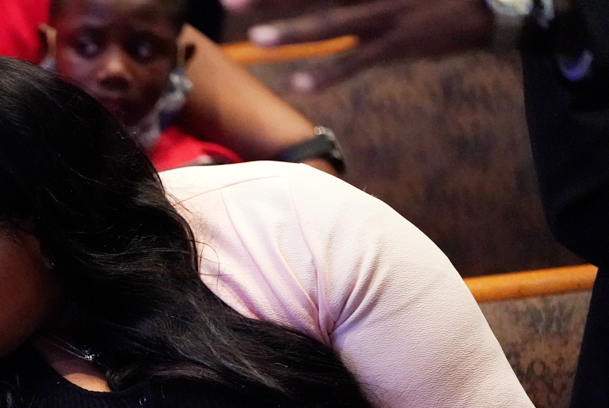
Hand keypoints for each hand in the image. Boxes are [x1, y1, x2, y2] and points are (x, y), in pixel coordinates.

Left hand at [223, 0, 493, 91]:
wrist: (494, 4)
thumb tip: (320, 3)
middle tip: (228, 3)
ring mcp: (385, 14)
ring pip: (330, 23)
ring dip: (292, 31)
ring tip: (257, 39)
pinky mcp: (399, 43)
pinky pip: (357, 60)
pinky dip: (328, 73)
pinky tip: (299, 84)